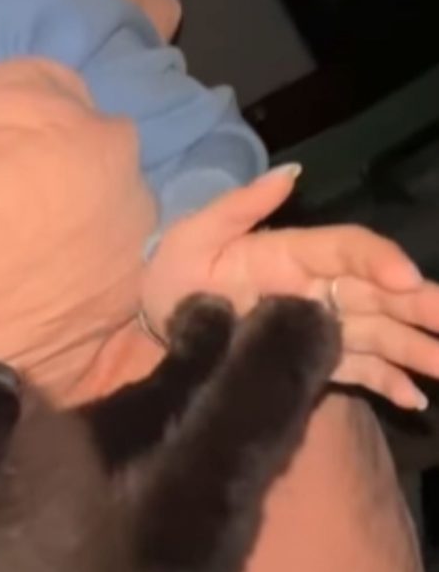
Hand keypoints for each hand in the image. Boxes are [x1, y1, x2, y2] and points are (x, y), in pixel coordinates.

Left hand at [141, 165, 437, 409]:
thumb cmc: (175, 269)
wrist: (158, 317)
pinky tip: (416, 398)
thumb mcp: (198, 232)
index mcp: (293, 252)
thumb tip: (290, 173)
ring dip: (417, 347)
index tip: (405, 278)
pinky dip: (388, 381)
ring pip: (379, 332)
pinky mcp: (310, 358)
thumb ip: (241, 205)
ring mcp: (316, 325)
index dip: (379, 259)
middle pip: (378, 293)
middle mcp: (316, 287)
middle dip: (420, 305)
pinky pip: (357, 368)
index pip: (348, 249)